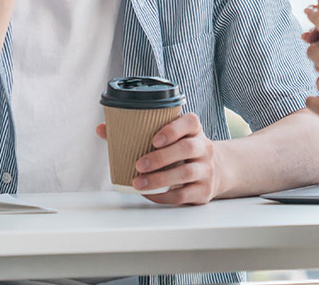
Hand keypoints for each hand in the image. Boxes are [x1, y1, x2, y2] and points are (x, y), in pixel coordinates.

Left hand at [96, 112, 221, 204]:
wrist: (216, 171)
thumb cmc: (182, 151)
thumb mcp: (169, 138)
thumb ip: (136, 132)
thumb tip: (102, 129)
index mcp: (194, 130)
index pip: (191, 122)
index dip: (173, 129)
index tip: (154, 140)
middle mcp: (204, 148)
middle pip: (188, 148)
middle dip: (161, 157)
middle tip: (139, 165)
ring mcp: (206, 170)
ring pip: (186, 173)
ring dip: (160, 179)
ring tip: (138, 183)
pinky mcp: (203, 191)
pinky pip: (183, 195)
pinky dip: (163, 196)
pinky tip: (149, 194)